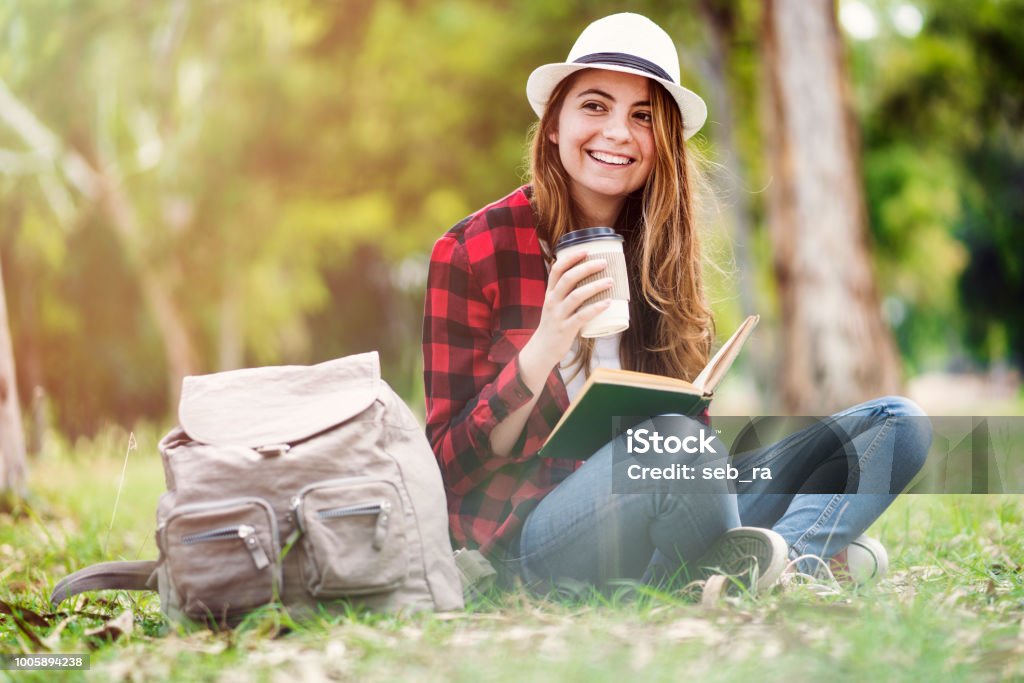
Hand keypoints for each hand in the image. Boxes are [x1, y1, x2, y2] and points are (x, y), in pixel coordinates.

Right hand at [523, 250, 613, 371]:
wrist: (542, 349)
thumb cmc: (554, 325)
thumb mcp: (555, 305)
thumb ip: (567, 294)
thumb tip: (591, 280)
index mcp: (550, 293)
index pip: (557, 269)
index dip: (571, 257)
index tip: (586, 250)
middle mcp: (552, 301)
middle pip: (568, 278)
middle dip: (587, 268)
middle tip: (604, 262)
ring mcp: (558, 315)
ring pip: (576, 295)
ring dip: (595, 286)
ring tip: (611, 281)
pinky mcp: (566, 328)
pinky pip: (582, 316)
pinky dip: (596, 308)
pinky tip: (608, 303)